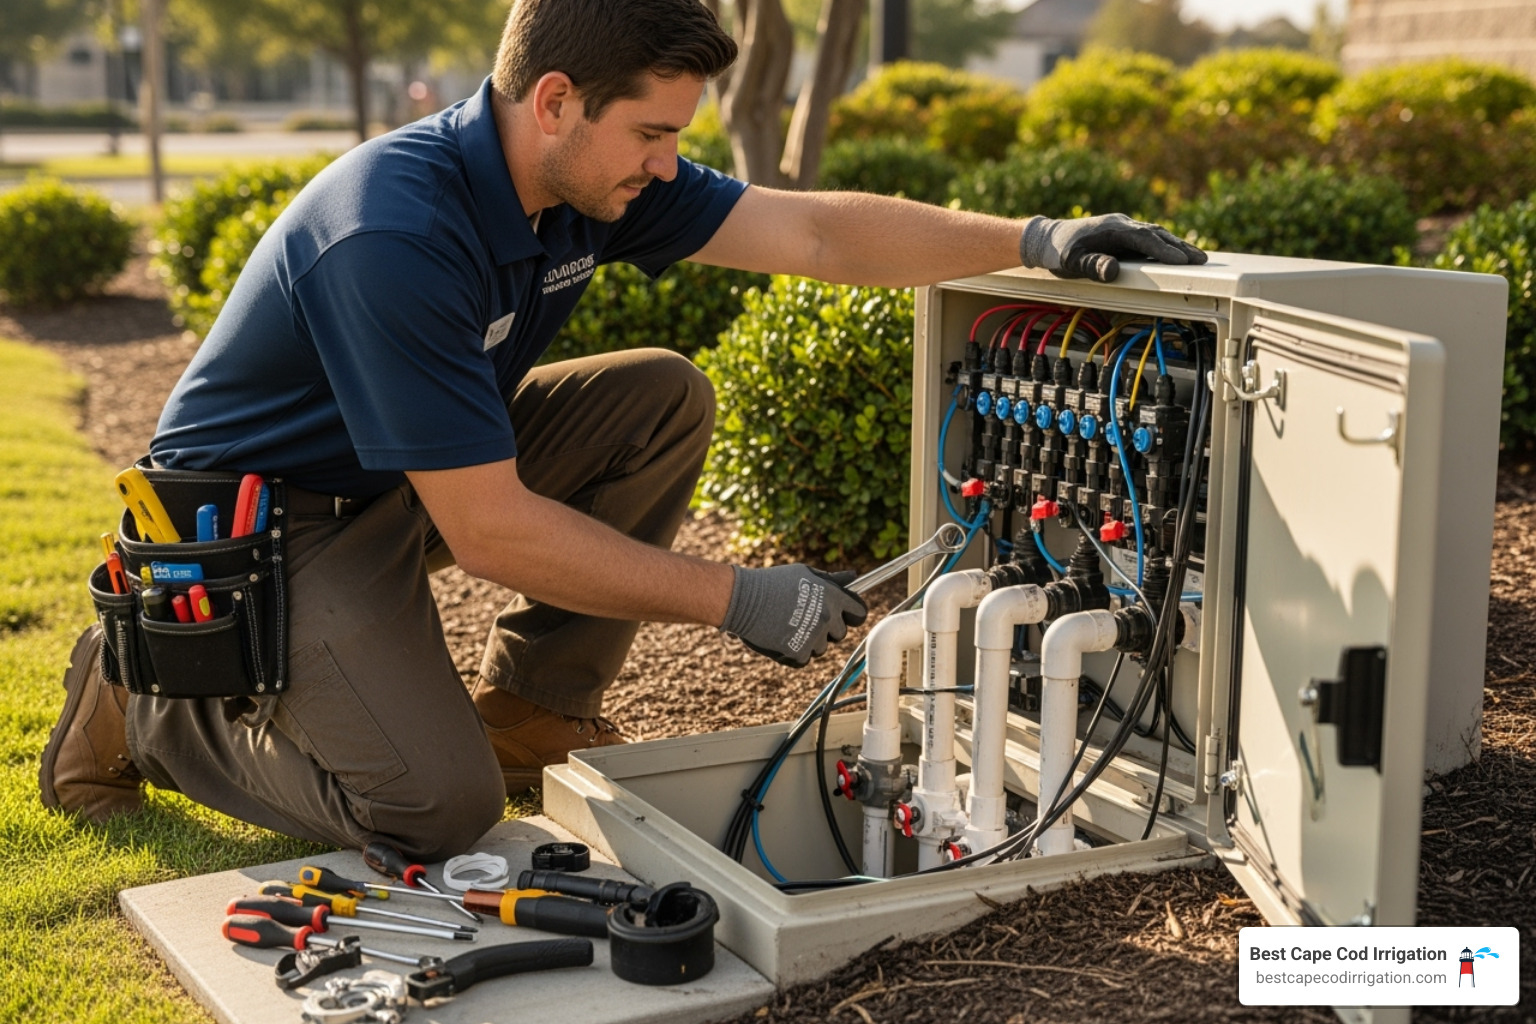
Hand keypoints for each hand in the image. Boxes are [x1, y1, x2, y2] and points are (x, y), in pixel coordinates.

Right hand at [719, 565, 867, 667]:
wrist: (744, 599)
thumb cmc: (773, 583)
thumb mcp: (805, 574)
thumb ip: (832, 579)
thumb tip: (854, 576)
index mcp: (833, 597)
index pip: (860, 613)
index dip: (851, 615)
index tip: (843, 615)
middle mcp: (827, 617)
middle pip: (841, 633)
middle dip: (828, 629)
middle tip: (806, 619)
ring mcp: (814, 637)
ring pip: (822, 648)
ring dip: (810, 641)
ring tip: (788, 625)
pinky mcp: (799, 653)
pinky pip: (804, 658)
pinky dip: (794, 652)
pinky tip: (780, 637)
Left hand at [1019, 213, 1206, 282]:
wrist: (1047, 239)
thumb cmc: (1058, 252)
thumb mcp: (1071, 262)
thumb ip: (1092, 266)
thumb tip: (1113, 270)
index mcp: (1112, 228)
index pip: (1145, 238)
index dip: (1165, 250)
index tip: (1184, 261)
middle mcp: (1121, 224)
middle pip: (1157, 234)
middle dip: (1180, 247)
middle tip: (1202, 260)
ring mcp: (1123, 228)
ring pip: (1155, 234)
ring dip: (1176, 245)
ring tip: (1197, 258)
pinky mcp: (1122, 234)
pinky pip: (1148, 238)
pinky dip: (1164, 246)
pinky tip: (1174, 255)